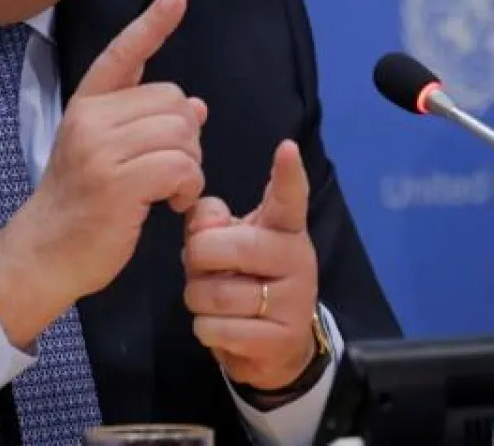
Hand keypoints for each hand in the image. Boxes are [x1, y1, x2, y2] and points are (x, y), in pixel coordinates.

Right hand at [0, 0, 206, 347]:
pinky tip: (173, 204)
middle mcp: (91, 120)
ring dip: (191, 166)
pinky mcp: (118, 184)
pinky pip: (181, 166)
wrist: (42, 254)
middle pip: (175, 100)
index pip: (122, 54)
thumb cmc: (79, 207)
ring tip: (171, 190)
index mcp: (86, 106)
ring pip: (183, 133)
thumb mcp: (103, 155)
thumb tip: (197, 106)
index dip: (152, 24)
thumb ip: (144, 125)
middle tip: (170, 172)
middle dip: (187, 136)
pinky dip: (189, 187)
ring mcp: (102, 151)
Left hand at [183, 140, 319, 390]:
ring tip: (211, 298)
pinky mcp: (280, 339)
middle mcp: (297, 259)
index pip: (288, 197)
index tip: (286, 148)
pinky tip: (219, 325)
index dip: (288, 174)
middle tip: (204, 267)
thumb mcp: (227, 241)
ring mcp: (294, 301)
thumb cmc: (244, 277)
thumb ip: (210, 221)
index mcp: (284, 228)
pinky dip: (205, 328)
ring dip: (197, 297)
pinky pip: (216, 328)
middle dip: (198, 258)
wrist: (273, 344)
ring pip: (214, 293)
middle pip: (227, 246)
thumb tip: (206, 217)